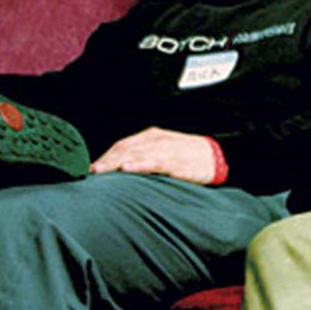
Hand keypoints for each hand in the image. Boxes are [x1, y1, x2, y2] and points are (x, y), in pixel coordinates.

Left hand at [91, 127, 217, 184]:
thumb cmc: (192, 157)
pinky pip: (154, 162)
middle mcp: (156, 140)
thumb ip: (146, 156)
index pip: (122, 145)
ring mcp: (166, 149)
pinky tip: (127, 168)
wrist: (220, 156)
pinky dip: (139, 164)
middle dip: (105, 160)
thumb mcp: (166, 151)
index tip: (90, 169)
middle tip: (89, 173)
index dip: (105, 156)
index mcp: (152, 136)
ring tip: (100, 171)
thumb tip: (122, 168)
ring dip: (116, 163)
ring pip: (135, 154)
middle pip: (124, 149)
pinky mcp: (176, 160)